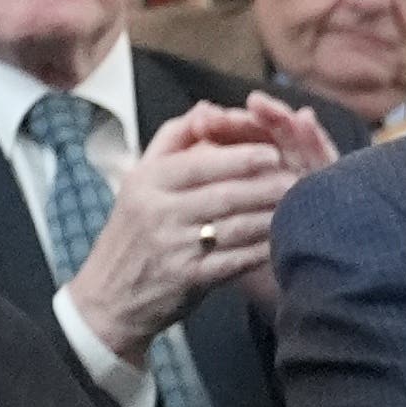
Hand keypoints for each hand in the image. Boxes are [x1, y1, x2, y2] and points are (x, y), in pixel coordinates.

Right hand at [61, 100, 318, 352]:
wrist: (107, 298)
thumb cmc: (131, 233)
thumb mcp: (138, 180)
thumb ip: (173, 140)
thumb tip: (209, 108)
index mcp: (146, 181)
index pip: (200, 162)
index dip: (240, 157)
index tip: (273, 152)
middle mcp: (157, 212)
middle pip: (223, 193)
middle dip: (266, 185)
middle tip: (297, 178)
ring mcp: (173, 247)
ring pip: (235, 226)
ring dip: (271, 215)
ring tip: (298, 204)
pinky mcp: (188, 279)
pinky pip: (235, 260)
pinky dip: (261, 249)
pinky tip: (282, 240)